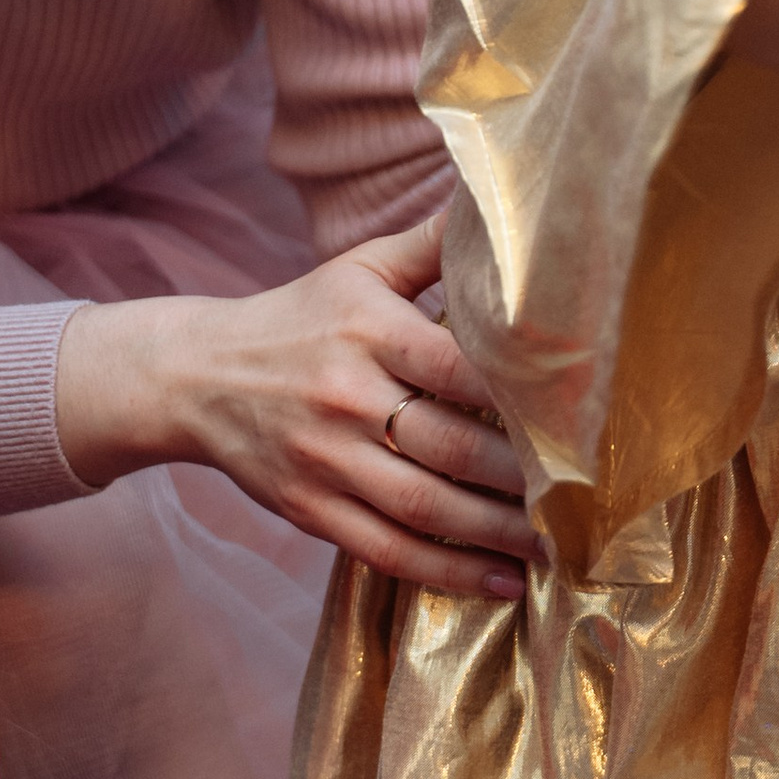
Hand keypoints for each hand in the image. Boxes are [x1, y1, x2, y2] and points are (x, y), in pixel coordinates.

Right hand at [54, 212, 536, 597]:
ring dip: (497, 533)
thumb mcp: (359, 268)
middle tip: (583, 492)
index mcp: (368, 331)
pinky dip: (447, 573)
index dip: (519, 395)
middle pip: (450, 444)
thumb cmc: (299, 318)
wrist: (194, 377)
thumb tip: (497, 195)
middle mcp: (347, 397)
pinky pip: (387, 550)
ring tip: (556, 545)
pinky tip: (499, 582)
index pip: (457, 365)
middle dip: (522, 476)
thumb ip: (433, 244)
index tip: (579, 416)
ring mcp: (325, 461)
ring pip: (426, 507)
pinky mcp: (310, 510)